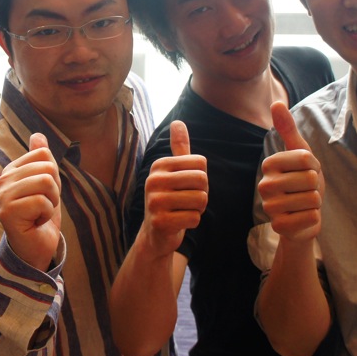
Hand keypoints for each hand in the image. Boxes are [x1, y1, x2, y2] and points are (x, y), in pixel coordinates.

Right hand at [0, 133, 62, 269]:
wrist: (35, 248)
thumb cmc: (40, 216)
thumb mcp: (46, 184)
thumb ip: (41, 160)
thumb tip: (38, 135)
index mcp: (12, 170)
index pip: (44, 155)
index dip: (53, 176)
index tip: (43, 194)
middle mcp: (4, 179)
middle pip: (47, 168)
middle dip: (54, 190)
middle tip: (42, 206)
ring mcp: (4, 195)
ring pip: (46, 182)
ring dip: (51, 203)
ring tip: (38, 214)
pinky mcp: (9, 211)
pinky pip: (43, 202)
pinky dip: (46, 215)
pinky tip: (34, 223)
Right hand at [139, 121, 207, 256]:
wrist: (155, 233)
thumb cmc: (170, 199)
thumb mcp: (174, 172)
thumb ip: (179, 148)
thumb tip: (178, 122)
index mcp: (160, 165)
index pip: (201, 164)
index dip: (202, 178)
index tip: (187, 187)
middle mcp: (154, 180)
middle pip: (202, 180)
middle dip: (202, 194)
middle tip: (187, 201)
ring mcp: (154, 202)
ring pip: (201, 200)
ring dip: (198, 209)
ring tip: (183, 211)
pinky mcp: (160, 222)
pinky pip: (195, 218)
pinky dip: (193, 222)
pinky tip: (180, 222)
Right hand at [257, 102, 323, 242]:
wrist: (303, 217)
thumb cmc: (302, 182)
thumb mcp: (301, 154)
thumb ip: (288, 129)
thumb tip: (276, 102)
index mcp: (269, 164)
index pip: (307, 159)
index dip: (314, 166)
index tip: (306, 172)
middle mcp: (265, 184)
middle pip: (310, 179)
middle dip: (316, 186)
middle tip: (306, 191)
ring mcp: (270, 206)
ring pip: (312, 198)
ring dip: (315, 203)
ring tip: (304, 203)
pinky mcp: (279, 226)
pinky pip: (311, 216)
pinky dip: (314, 217)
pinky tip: (303, 217)